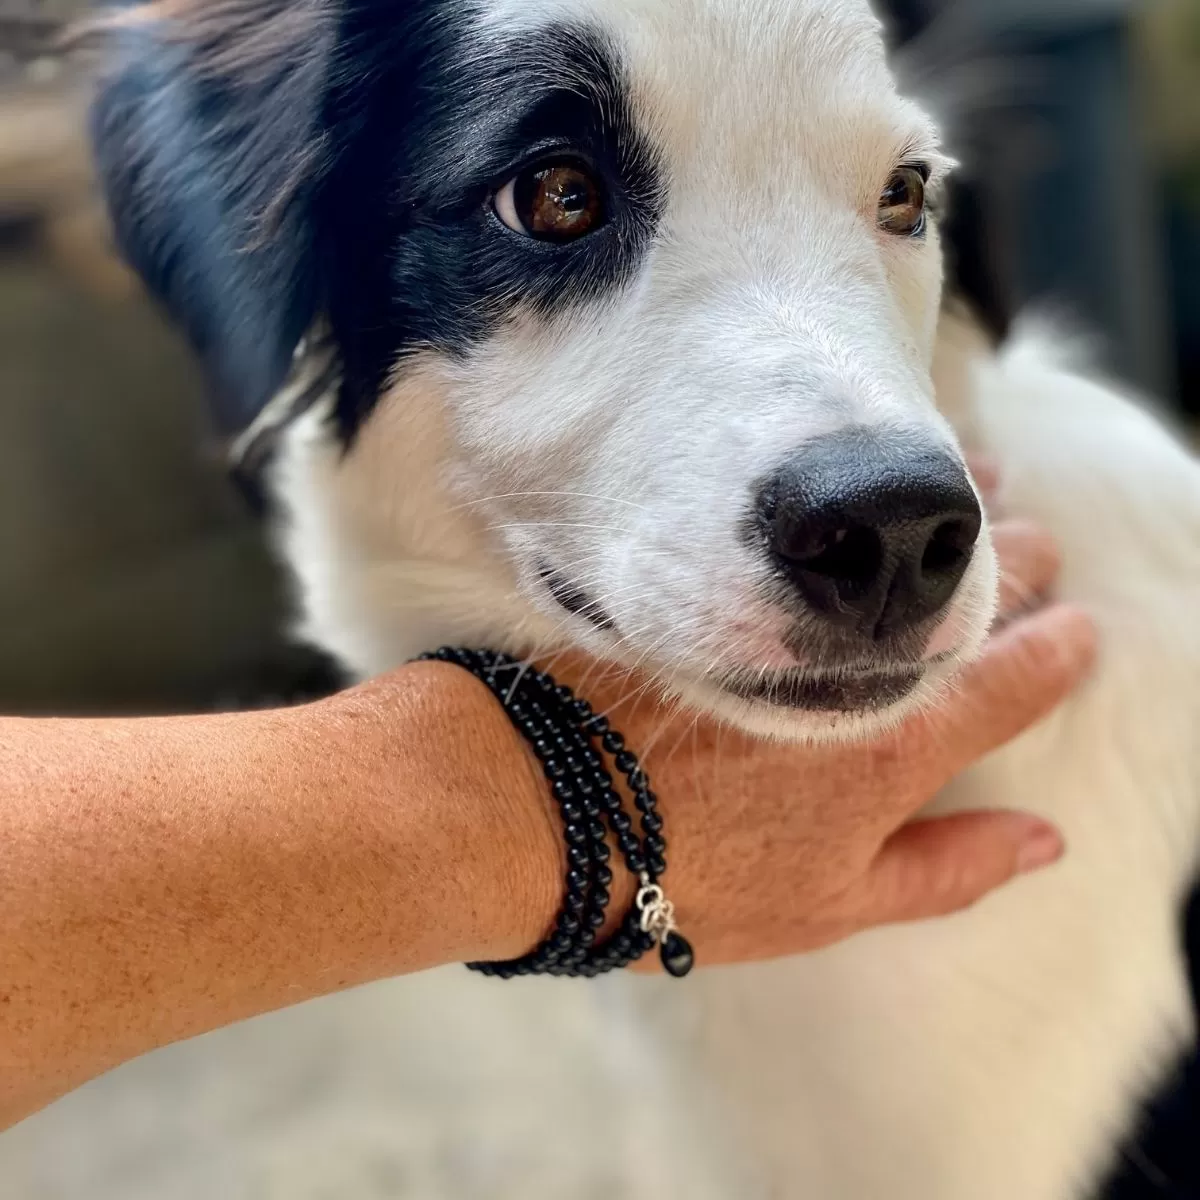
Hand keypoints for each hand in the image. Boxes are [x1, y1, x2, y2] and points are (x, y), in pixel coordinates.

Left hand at [506, 520, 1095, 966]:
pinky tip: (851, 491)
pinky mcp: (705, 582)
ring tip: (975, 481)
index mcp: (889, 749)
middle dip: (1012, 570)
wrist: (537, 814)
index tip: (1077, 632)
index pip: (1006, 686)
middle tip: (1034, 549)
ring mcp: (775, 614)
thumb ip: (943, 868)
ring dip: (939, 514)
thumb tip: (1042, 839)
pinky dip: (840, 505)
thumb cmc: (682, 880)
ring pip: (880, 549)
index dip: (1055, 656)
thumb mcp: (828, 905)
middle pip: (955, 602)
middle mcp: (844, 667)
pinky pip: (797, 525)